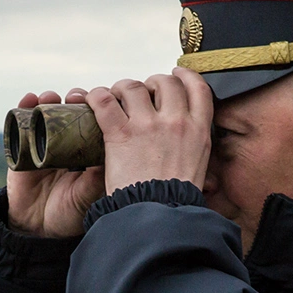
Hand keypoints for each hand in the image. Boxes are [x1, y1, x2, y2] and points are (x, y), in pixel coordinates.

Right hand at [6, 90, 105, 237]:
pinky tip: (29, 99)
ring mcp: (42, 143)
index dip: (98, 108)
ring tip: (51, 97)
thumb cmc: (68, 213)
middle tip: (76, 96)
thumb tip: (110, 156)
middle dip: (75, 99)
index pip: (94, 123)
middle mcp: (66, 144)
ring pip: (47, 113)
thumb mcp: (86, 196)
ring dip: (50, 99)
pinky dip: (23, 107)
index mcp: (86, 152)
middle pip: (71, 112)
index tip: (102, 98)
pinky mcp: (20, 147)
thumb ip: (96, 179)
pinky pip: (20, 123)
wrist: (36, 229)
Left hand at [86, 68, 213, 194]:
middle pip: (165, 82)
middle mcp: (177, 122)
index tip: (176, 74)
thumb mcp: (198, 168)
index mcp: (199, 131)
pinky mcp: (121, 133)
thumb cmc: (175, 202)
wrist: (158, 217)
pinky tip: (92, 100)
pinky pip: (105, 101)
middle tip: (140, 94)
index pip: (198, 87)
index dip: (185, 76)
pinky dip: (96, 96)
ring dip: (122, 89)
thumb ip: (194, 147)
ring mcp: (148, 125)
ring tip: (115, 98)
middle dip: (151, 83)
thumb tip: (190, 143)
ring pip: (133, 87)